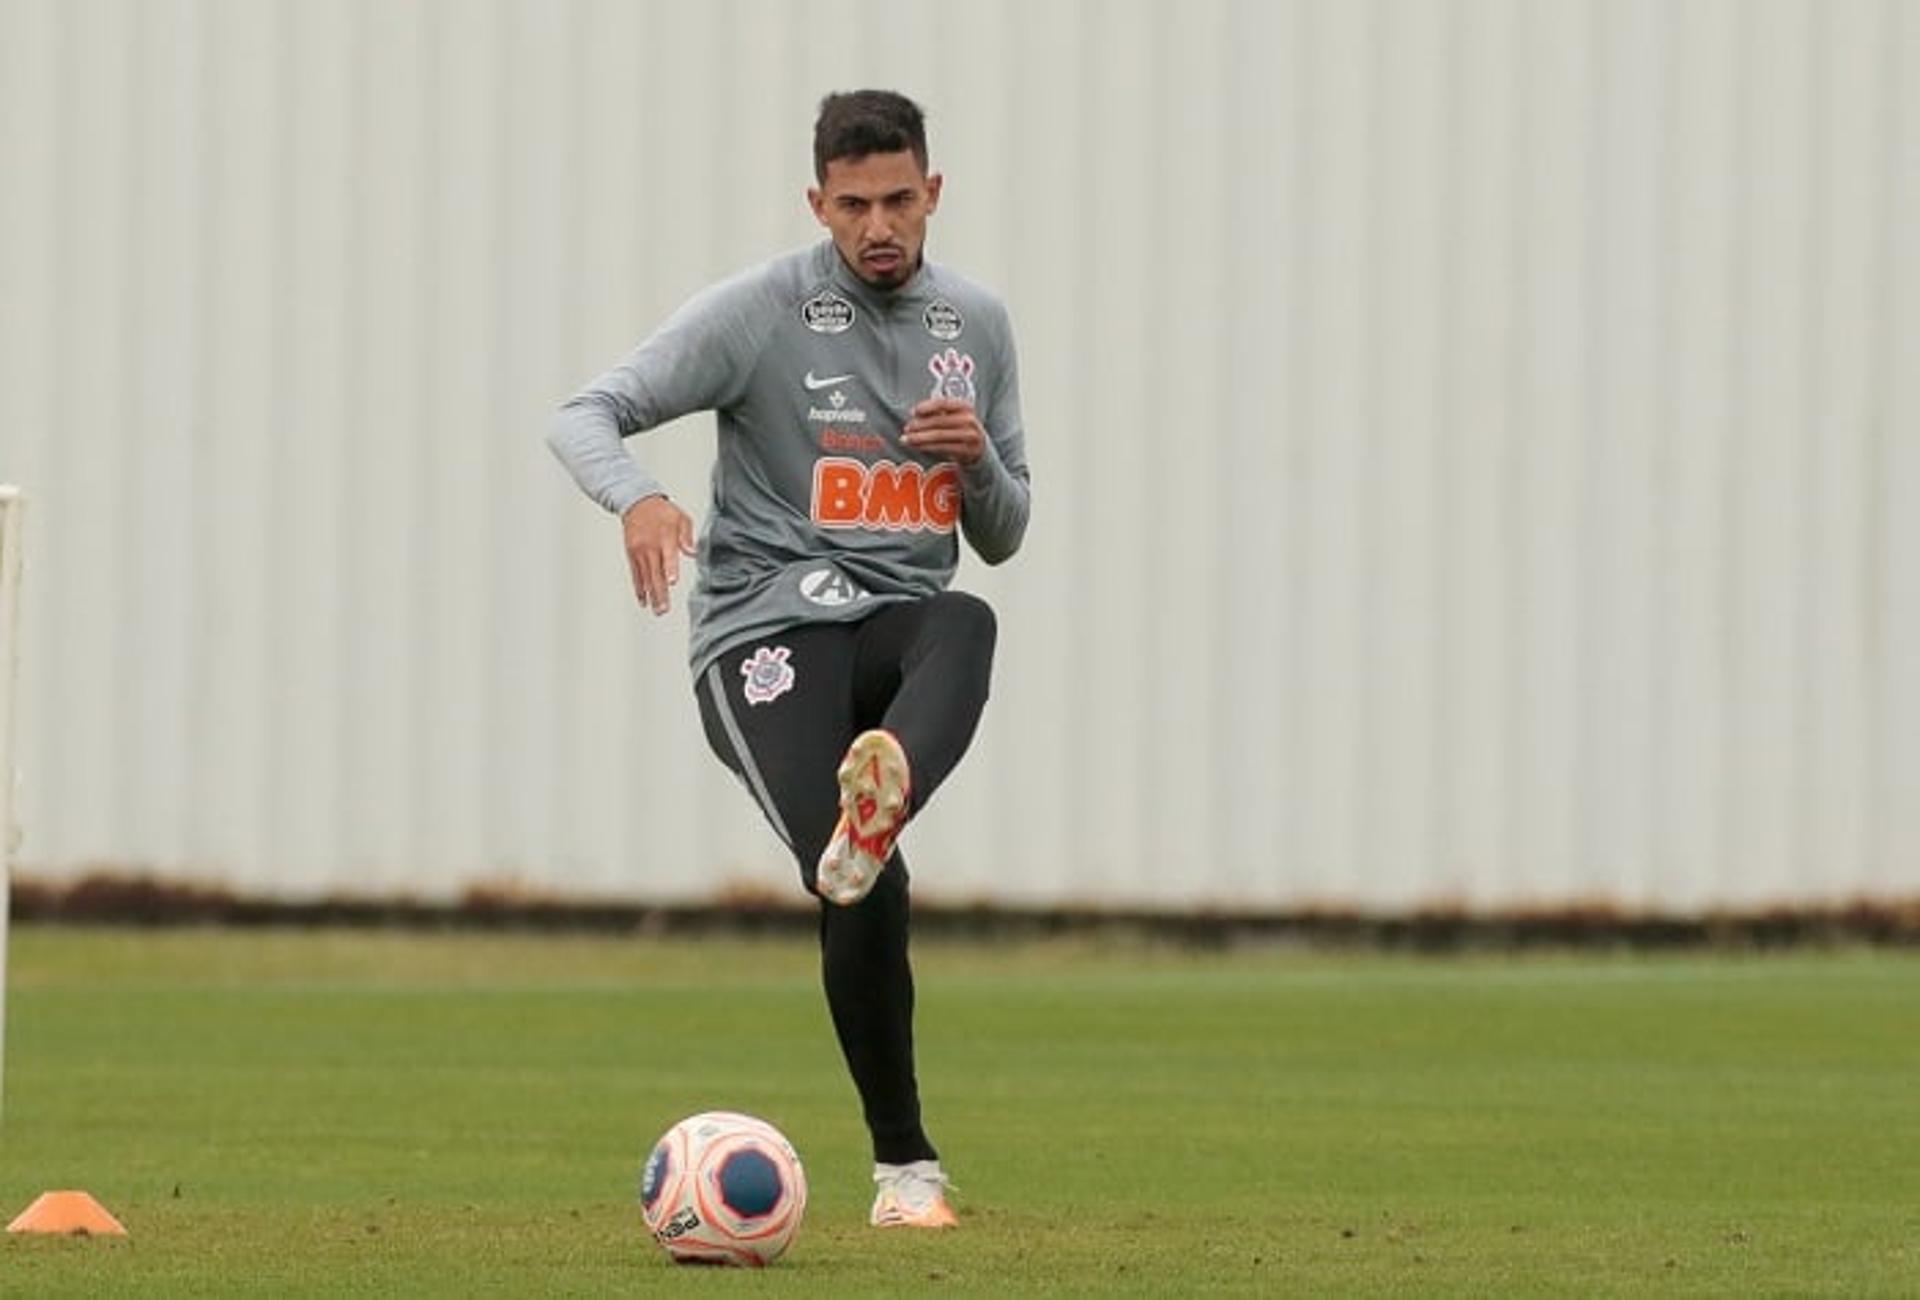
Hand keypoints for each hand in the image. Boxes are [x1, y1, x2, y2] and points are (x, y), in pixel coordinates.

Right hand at [621, 495, 695, 614]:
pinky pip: (635, 574)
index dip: (670, 569)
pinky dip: (639, 588)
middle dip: (660, 592)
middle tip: (664, 609)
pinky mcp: (632, 554)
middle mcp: (650, 546)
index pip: (668, 555)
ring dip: (651, 595)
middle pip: (655, 572)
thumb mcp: (681, 518)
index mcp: (665, 537)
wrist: (637, 502)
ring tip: (657, 610)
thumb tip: (693, 552)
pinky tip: (643, 600)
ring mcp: (639, 551)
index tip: (671, 582)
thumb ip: (687, 536)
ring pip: (645, 577)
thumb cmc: (663, 512)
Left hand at [901, 397, 985, 464]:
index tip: (913, 412)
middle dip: (920, 425)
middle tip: (906, 428)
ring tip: (906, 439)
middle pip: (939, 421)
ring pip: (939, 436)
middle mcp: (969, 420)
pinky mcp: (966, 451)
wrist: (979, 447)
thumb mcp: (953, 415)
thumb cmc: (960, 427)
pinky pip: (943, 448)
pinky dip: (927, 447)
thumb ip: (937, 412)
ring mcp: (970, 436)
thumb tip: (915, 413)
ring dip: (920, 438)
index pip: (944, 403)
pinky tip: (917, 446)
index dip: (927, 407)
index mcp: (965, 406)